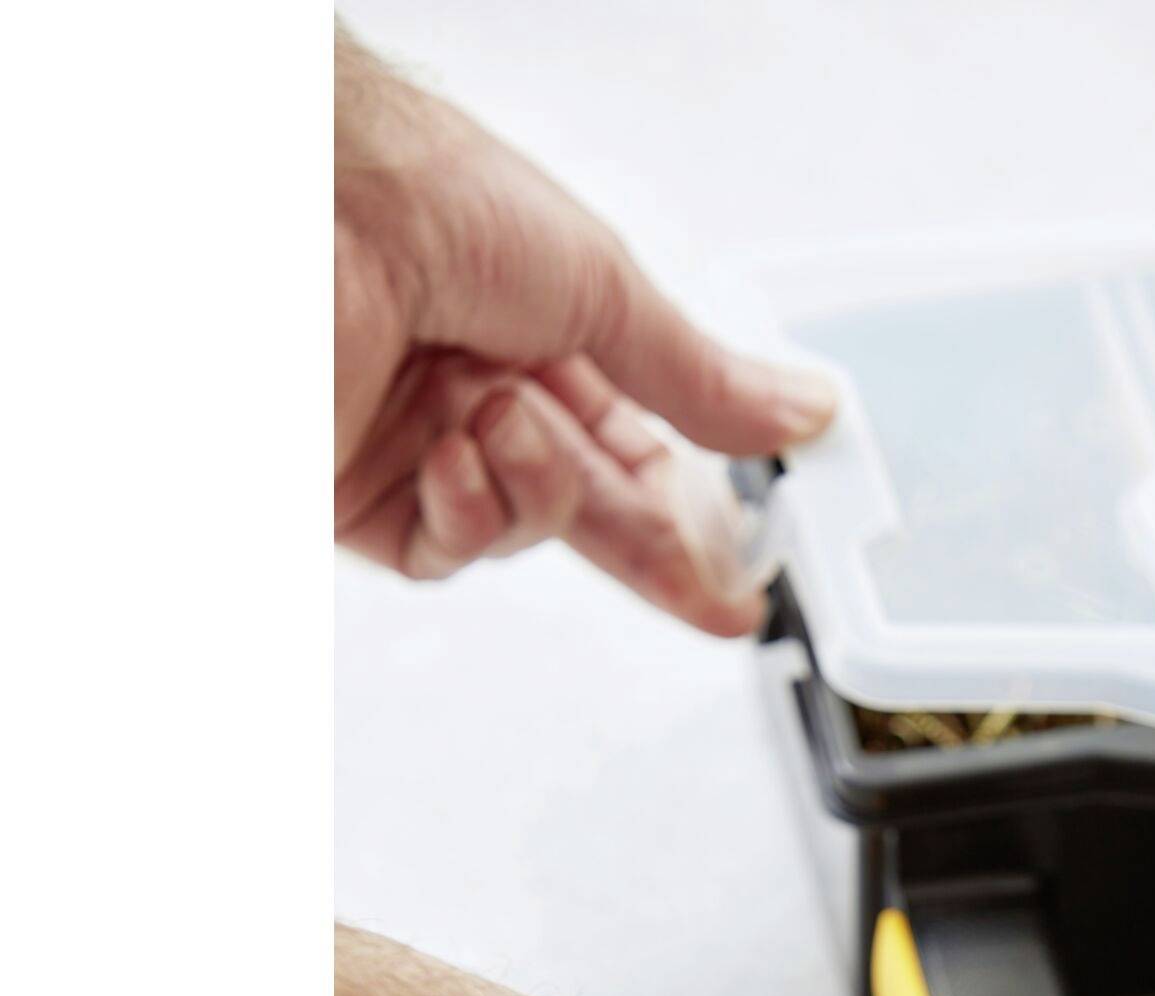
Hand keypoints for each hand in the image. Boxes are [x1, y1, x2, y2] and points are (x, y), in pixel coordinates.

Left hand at [333, 25, 833, 634]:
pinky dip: (467, 509)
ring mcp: (421, 447)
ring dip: (538, 484)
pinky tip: (456, 452)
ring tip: (509, 417)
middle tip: (710, 596)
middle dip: (652, 550)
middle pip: (590, 507)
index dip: (692, 514)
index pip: (635, 450)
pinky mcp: (363, 499)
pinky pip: (447, 550)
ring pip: (525, 529)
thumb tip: (798, 413)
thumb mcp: (607, 291)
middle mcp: (480, 391)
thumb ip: (701, 381)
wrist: (315, 206)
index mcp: (541, 333)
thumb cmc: (433, 200)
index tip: (742, 568)